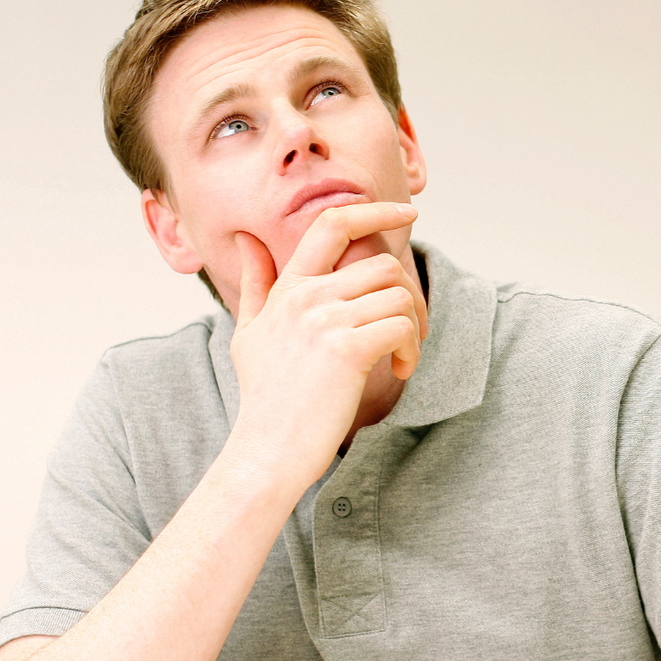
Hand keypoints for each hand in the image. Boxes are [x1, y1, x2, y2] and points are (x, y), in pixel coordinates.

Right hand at [225, 201, 427, 491]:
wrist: (266, 451)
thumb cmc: (263, 398)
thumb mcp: (250, 333)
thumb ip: (256, 283)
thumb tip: (246, 238)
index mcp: (289, 289)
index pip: (332, 225)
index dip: (375, 210)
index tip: (408, 211)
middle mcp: (306, 296)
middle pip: (383, 264)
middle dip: (408, 296)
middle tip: (408, 333)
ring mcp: (325, 320)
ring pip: (399, 294)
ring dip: (414, 327)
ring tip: (400, 357)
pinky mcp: (347, 348)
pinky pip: (402, 326)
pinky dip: (412, 350)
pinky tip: (400, 372)